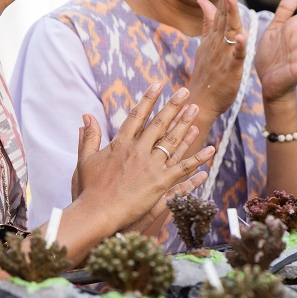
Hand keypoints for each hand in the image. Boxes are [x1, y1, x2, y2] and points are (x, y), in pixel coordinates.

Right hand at [72, 83, 215, 231]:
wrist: (97, 212)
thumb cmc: (89, 189)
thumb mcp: (85, 160)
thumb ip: (89, 137)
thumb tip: (87, 116)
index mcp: (120, 144)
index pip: (137, 116)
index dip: (148, 99)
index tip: (157, 85)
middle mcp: (137, 151)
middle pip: (159, 123)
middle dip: (173, 105)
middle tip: (185, 91)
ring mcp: (150, 166)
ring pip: (172, 141)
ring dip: (185, 124)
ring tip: (196, 109)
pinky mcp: (160, 183)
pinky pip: (183, 168)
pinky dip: (198, 159)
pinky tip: (211, 149)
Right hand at [190, 0, 246, 116]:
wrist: (200, 101)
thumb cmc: (206, 74)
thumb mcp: (205, 44)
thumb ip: (207, 23)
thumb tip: (203, 1)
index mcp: (213, 38)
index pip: (218, 14)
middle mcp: (217, 44)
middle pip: (223, 19)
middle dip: (226, 0)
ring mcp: (222, 56)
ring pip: (228, 33)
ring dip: (230, 16)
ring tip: (231, 0)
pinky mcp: (230, 70)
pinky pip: (236, 57)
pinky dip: (239, 47)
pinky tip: (242, 37)